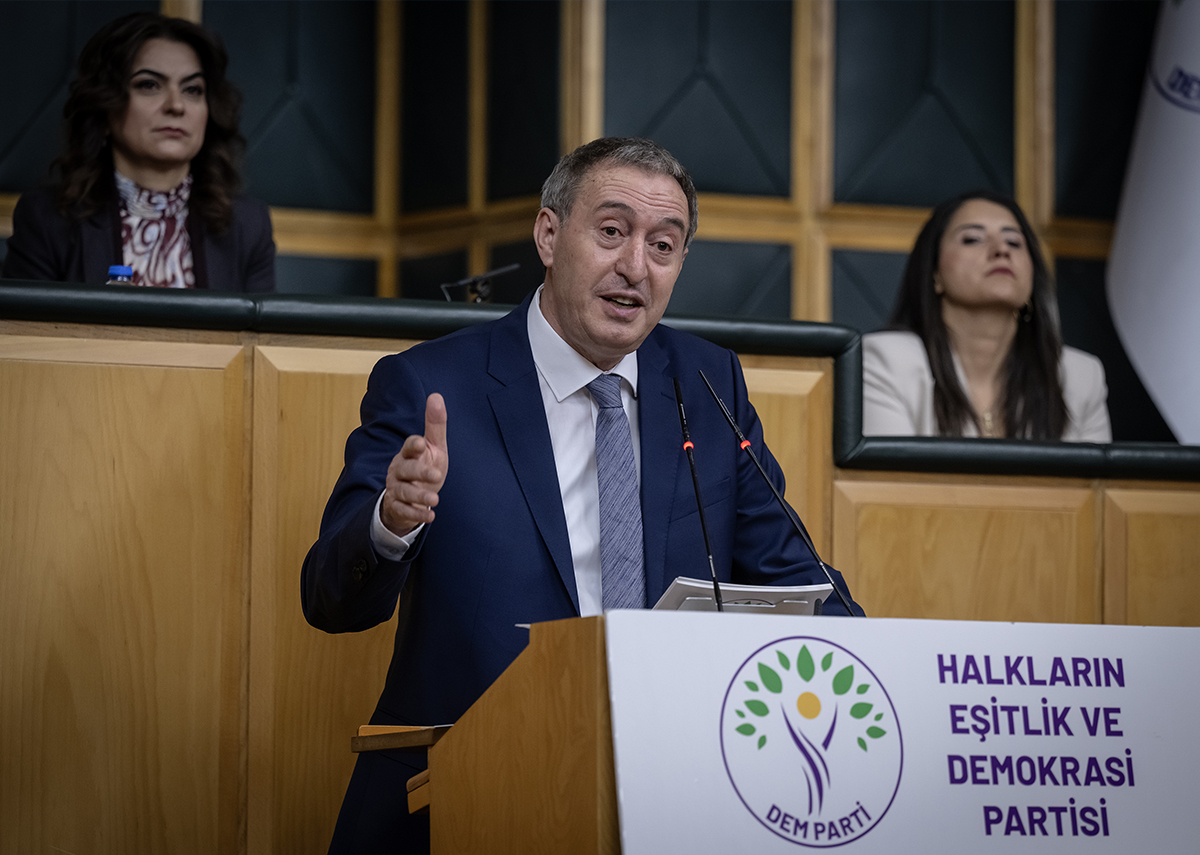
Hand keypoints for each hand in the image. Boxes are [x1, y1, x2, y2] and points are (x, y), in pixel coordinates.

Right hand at [380, 393, 447, 536]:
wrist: (409, 497)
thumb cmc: (424, 467)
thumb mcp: (434, 448)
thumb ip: (435, 425)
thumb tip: (436, 395)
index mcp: (409, 453)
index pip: (409, 447)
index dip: (414, 445)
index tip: (422, 444)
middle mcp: (399, 470)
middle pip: (405, 470)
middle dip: (419, 473)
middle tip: (436, 476)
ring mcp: (397, 489)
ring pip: (404, 492)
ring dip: (419, 496)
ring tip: (435, 499)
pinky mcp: (397, 507)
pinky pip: (404, 511)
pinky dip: (417, 515)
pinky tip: (430, 516)